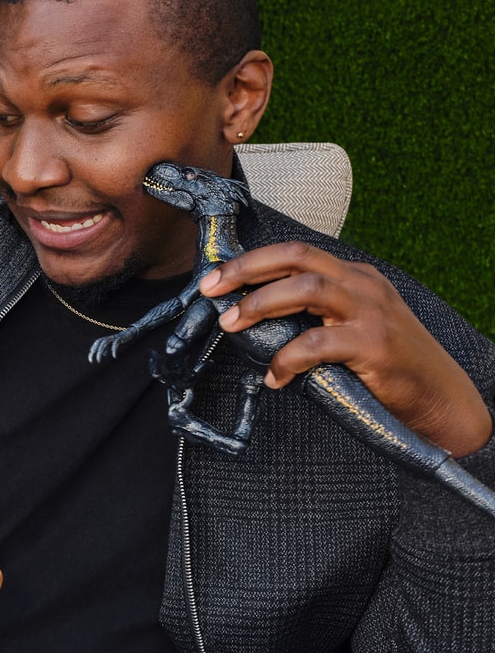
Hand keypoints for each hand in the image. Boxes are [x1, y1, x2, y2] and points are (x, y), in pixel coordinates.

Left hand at [205, 244, 491, 456]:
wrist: (441, 399)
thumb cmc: (388, 367)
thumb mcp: (349, 328)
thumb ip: (311, 317)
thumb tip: (250, 317)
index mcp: (354, 277)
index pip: (295, 253)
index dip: (250, 261)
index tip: (214, 277)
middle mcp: (362, 286)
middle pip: (296, 258)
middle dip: (246, 270)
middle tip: (211, 290)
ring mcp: (371, 313)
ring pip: (306, 288)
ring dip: (260, 304)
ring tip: (232, 325)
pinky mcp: (375, 345)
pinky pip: (317, 344)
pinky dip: (286, 359)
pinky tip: (274, 377)